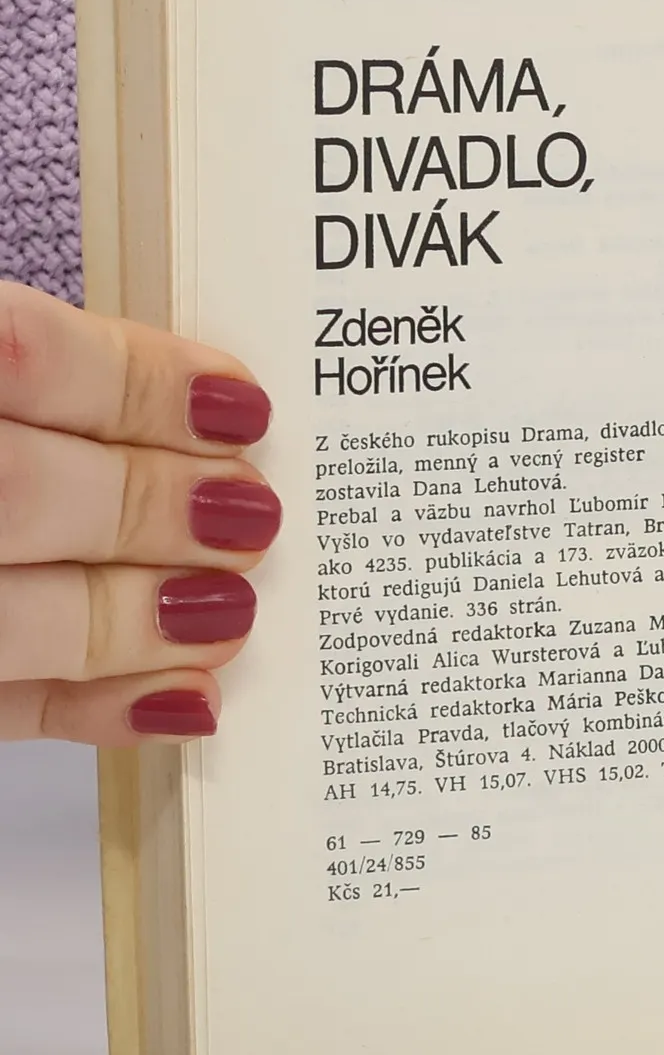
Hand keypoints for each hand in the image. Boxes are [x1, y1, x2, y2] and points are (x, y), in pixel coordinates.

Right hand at [0, 281, 277, 745]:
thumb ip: (24, 372)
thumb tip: (190, 413)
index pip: (14, 351)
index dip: (134, 381)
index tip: (235, 407)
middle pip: (8, 490)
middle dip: (143, 506)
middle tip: (249, 514)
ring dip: (124, 616)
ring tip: (225, 610)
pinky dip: (82, 703)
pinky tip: (179, 701)